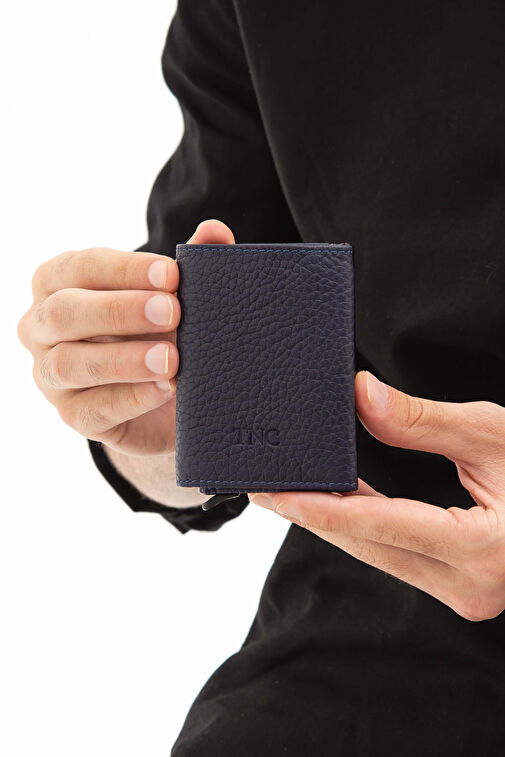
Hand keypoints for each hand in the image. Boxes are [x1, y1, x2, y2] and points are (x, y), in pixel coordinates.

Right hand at [18, 219, 234, 455]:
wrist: (163, 398)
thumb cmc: (157, 330)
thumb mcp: (175, 296)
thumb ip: (192, 262)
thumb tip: (215, 231)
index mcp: (59, 283)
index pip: (81, 266)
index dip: (125, 269)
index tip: (172, 274)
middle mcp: (42, 326)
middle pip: (64, 312)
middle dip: (120, 310)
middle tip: (173, 312)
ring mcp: (50, 375)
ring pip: (70, 364)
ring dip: (124, 359)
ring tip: (171, 359)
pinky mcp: (73, 414)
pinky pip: (93, 408)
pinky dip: (131, 398)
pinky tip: (165, 389)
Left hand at [249, 371, 504, 620]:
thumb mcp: (494, 432)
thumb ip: (422, 420)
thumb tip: (359, 395)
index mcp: (486, 550)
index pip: (385, 526)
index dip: (325, 507)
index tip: (278, 493)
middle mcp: (473, 586)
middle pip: (370, 546)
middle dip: (314, 515)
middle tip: (264, 487)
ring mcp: (466, 592)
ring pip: (379, 555)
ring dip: (333, 523)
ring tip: (286, 491)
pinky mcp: (460, 584)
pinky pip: (396, 556)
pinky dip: (362, 530)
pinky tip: (333, 505)